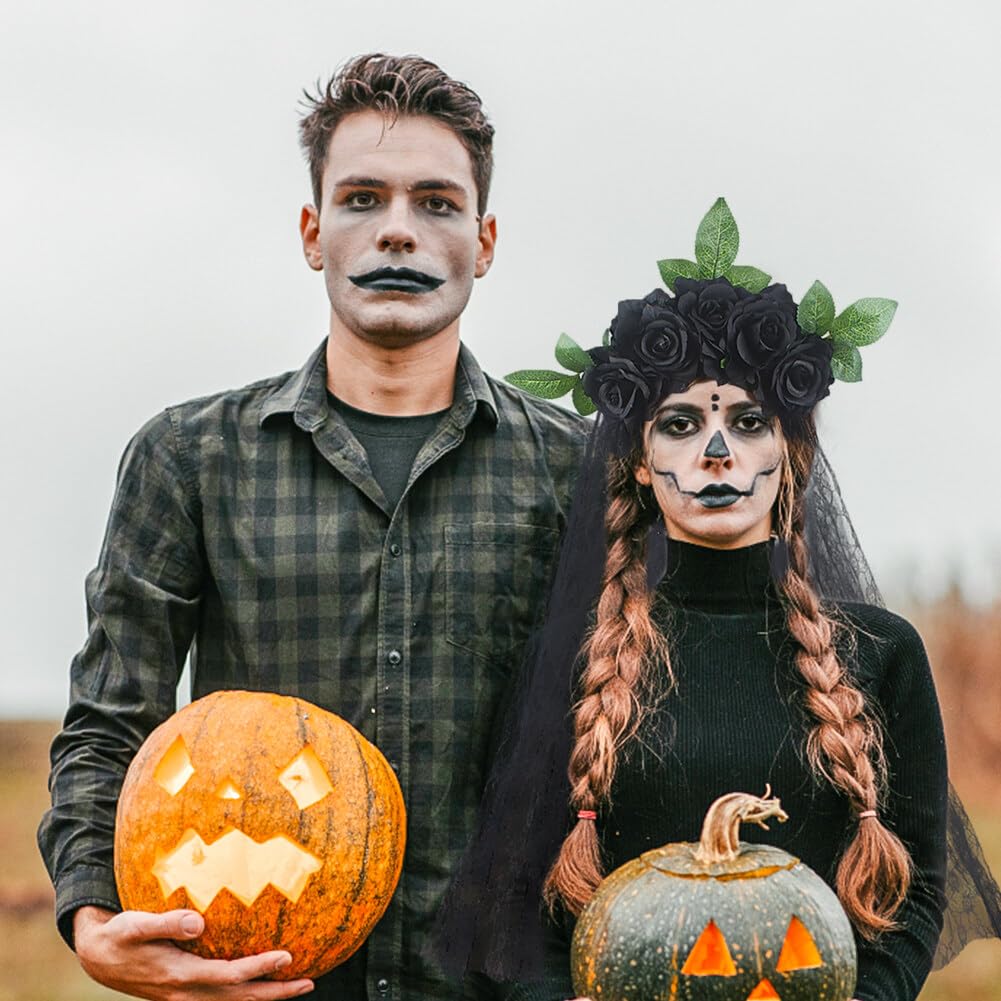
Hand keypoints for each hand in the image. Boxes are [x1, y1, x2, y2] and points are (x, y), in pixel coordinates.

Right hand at [73, 906, 313, 999]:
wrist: (99, 958)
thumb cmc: (121, 935)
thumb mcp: (136, 924)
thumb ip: (167, 922)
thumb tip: (199, 923)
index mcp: (180, 975)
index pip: (229, 976)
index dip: (259, 968)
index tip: (287, 957)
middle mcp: (188, 992)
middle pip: (240, 998)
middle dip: (275, 992)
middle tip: (309, 982)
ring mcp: (187, 998)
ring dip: (266, 997)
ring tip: (298, 986)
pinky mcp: (186, 995)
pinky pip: (223, 1000)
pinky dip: (247, 997)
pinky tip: (264, 987)